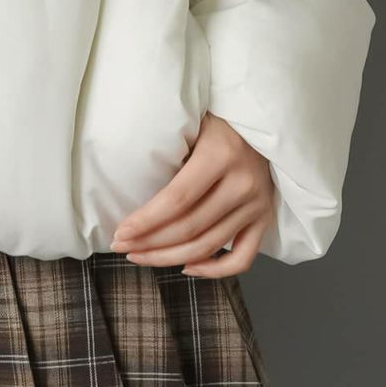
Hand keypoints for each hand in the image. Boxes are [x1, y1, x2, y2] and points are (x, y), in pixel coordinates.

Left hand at [109, 113, 276, 277]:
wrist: (262, 118)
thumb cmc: (216, 116)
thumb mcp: (192, 121)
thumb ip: (170, 150)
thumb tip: (130, 185)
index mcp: (221, 156)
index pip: (177, 200)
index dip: (146, 221)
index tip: (120, 232)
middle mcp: (243, 184)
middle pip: (190, 227)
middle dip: (150, 242)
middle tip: (121, 246)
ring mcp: (257, 205)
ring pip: (209, 246)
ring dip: (170, 257)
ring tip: (140, 256)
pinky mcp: (265, 217)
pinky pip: (243, 258)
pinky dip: (214, 270)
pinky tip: (186, 266)